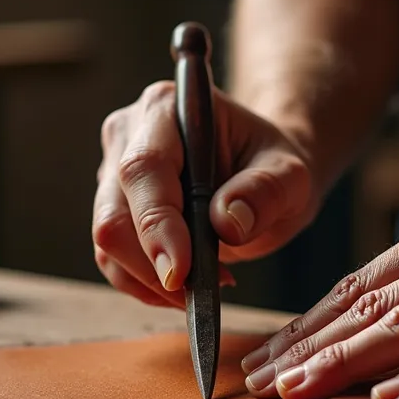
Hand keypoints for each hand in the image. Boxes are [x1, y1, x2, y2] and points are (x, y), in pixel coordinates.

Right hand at [93, 81, 317, 307]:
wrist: (262, 174)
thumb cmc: (273, 167)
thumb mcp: (291, 175)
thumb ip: (266, 191)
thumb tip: (227, 221)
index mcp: (166, 108)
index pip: (144, 168)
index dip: (157, 223)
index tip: (181, 271)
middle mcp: (128, 134)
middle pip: (114, 211)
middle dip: (154, 264)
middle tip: (204, 290)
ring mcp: (112, 172)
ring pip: (107, 242)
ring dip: (152, 280)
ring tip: (208, 285)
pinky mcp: (112, 208)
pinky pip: (113, 260)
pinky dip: (146, 285)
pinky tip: (187, 286)